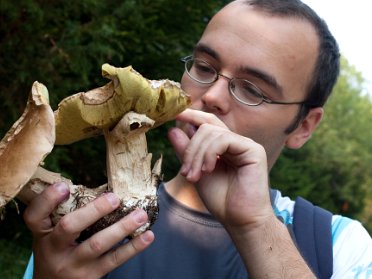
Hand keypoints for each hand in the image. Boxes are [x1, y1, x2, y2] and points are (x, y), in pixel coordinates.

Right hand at [23, 182, 153, 278]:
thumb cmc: (57, 251)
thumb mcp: (50, 235)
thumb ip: (64, 214)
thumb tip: (101, 188)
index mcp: (41, 234)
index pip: (34, 216)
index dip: (48, 199)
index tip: (64, 186)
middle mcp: (53, 250)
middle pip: (69, 227)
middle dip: (94, 210)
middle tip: (115, 198)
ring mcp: (73, 265)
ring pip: (97, 244)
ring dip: (122, 227)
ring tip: (141, 215)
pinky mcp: (90, 276)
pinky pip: (114, 260)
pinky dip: (133, 247)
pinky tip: (147, 236)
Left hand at [168, 109, 273, 229]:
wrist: (239, 220)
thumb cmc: (221, 199)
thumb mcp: (196, 172)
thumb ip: (186, 152)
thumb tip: (172, 129)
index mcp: (224, 146)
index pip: (207, 123)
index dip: (192, 116)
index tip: (175, 112)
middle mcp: (235, 142)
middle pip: (206, 127)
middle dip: (190, 147)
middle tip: (185, 171)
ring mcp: (245, 144)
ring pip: (211, 132)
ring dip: (196, 155)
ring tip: (194, 176)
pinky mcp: (253, 150)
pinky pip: (224, 139)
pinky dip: (210, 154)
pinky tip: (208, 170)